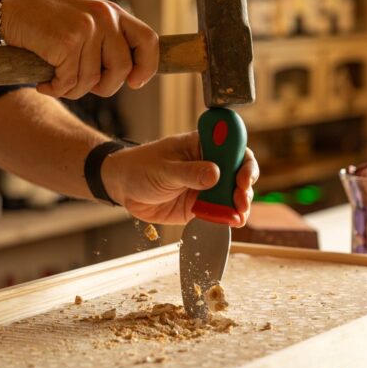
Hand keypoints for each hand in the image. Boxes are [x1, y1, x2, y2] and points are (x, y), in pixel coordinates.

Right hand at [0, 0, 158, 99]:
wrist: (11, 8)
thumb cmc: (46, 22)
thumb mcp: (84, 22)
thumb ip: (105, 40)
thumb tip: (127, 75)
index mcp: (112, 12)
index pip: (148, 41)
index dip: (146, 67)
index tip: (134, 83)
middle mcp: (104, 18)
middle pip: (122, 69)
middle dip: (104, 87)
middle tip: (82, 86)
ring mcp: (86, 29)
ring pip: (92, 81)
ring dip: (71, 90)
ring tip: (55, 82)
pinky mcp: (67, 43)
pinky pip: (69, 82)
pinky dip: (54, 90)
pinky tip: (43, 84)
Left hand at [99, 132, 258, 225]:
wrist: (122, 187)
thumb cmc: (139, 168)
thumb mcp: (163, 169)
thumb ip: (188, 173)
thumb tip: (215, 174)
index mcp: (201, 145)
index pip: (232, 148)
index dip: (243, 162)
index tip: (243, 177)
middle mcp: (209, 164)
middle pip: (238, 173)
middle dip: (244, 187)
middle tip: (239, 200)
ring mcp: (206, 186)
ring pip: (232, 194)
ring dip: (240, 204)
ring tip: (238, 215)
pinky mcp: (201, 205)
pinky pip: (220, 210)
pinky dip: (228, 216)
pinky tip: (232, 222)